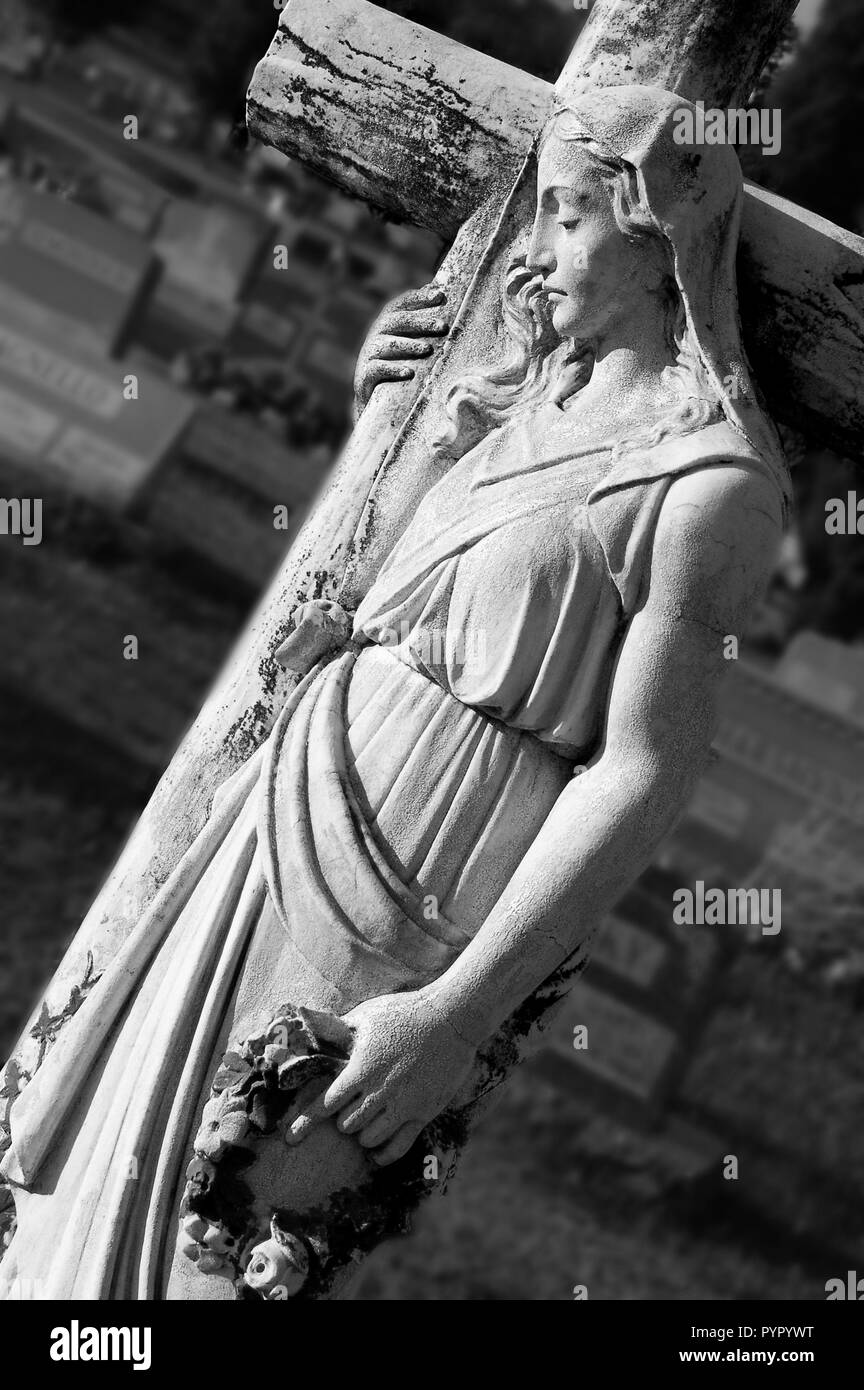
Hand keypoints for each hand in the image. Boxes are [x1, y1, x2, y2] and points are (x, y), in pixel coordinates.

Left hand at [284, 989, 475, 1165]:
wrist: (451, 1018)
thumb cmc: (406, 1012)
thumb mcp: (367, 1015)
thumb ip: (339, 1029)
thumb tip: (312, 1030)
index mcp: (362, 1068)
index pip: (326, 1104)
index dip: (306, 1121)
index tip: (291, 1137)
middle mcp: (380, 1091)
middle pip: (347, 1124)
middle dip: (342, 1119)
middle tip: (348, 1109)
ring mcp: (403, 1105)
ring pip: (369, 1138)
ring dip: (361, 1133)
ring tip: (365, 1122)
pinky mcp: (423, 1113)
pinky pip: (398, 1147)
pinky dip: (383, 1154)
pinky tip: (376, 1153)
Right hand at [353, 283, 449, 416]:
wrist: (371, 393)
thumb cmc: (394, 360)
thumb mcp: (405, 338)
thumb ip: (418, 318)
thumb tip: (438, 289)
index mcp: (387, 321)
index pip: (402, 303)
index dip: (420, 297)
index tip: (440, 295)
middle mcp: (377, 333)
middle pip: (399, 321)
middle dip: (422, 322)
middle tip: (443, 326)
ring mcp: (370, 353)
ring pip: (389, 345)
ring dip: (410, 345)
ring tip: (428, 349)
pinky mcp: (365, 373)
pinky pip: (378, 369)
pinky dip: (394, 370)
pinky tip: (409, 372)